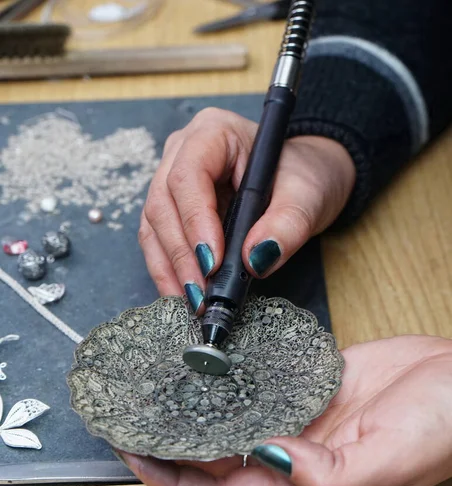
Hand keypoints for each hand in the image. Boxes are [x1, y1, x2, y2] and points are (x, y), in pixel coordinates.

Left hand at [119, 336, 451, 485]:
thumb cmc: (442, 425)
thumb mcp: (389, 458)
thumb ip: (328, 472)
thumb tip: (268, 457)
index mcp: (309, 482)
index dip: (178, 482)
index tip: (137, 457)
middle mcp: (296, 451)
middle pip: (219, 458)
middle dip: (174, 445)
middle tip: (133, 419)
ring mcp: (301, 415)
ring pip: (235, 420)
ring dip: (197, 411)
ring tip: (158, 391)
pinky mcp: (309, 384)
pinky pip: (259, 385)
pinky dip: (230, 380)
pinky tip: (208, 365)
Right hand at [139, 108, 354, 312]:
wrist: (301, 180)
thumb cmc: (302, 176)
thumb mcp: (307, 196)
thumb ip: (287, 225)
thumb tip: (255, 260)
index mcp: (214, 132)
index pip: (188, 175)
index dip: (195, 220)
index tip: (213, 261)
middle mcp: (183, 152)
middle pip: (163, 204)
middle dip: (181, 254)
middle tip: (200, 294)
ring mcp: (172, 180)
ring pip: (154, 226)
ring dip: (170, 268)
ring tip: (191, 303)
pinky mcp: (173, 209)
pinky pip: (159, 241)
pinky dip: (170, 271)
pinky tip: (183, 296)